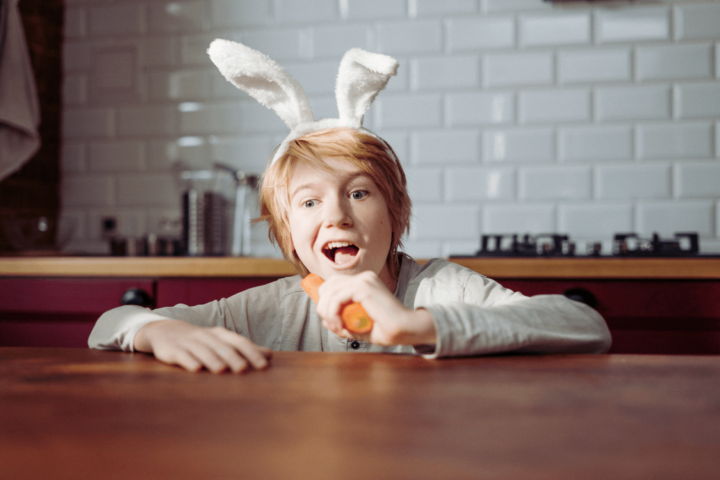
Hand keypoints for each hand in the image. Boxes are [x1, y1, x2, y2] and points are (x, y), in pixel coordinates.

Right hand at [134, 320, 271, 373]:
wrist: (164, 331)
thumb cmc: (201, 341)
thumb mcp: (222, 341)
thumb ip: (244, 349)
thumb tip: (270, 355)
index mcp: (220, 334)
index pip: (239, 342)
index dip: (252, 352)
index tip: (264, 366)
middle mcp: (206, 337)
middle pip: (222, 347)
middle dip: (233, 357)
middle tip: (243, 369)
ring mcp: (188, 343)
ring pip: (202, 351)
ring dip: (212, 360)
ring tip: (221, 370)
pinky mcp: (172, 350)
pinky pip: (181, 355)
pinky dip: (188, 361)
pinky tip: (195, 368)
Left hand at [315, 271, 436, 345]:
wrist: (405, 329)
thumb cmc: (386, 329)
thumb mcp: (359, 326)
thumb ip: (343, 324)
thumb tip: (325, 321)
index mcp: (364, 282)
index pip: (334, 284)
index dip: (325, 301)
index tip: (331, 321)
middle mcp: (363, 277)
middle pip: (329, 285)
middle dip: (323, 305)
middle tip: (331, 324)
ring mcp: (364, 279)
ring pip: (330, 291)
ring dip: (327, 311)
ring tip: (337, 326)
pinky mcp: (363, 286)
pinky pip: (337, 297)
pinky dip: (333, 312)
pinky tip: (340, 324)